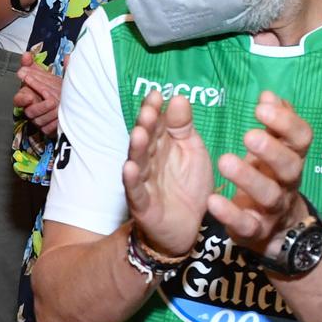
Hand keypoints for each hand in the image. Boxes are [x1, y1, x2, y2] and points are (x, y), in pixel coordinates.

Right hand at [12, 57, 64, 135]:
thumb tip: (26, 55)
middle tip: (52, 99)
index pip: (18, 100)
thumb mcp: (43, 74)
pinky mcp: (46, 130)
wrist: (66, 100)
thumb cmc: (51, 87)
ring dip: (50, 113)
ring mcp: (37, 121)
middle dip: (41, 106)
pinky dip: (54, 123)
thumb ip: (33, 64)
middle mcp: (30, 110)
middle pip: (29, 112)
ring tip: (59, 106)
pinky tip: (61, 116)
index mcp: (27, 97)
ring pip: (39, 121)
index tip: (30, 95)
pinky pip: (48, 129)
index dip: (22, 99)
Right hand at [121, 91, 213, 257]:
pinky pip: (135, 191)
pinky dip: (131, 180)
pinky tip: (129, 168)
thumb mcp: (192, 151)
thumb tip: (178, 97)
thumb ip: (183, 127)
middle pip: (145, 140)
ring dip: (136, 148)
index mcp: (162, 146)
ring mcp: (143, 182)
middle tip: (149, 110)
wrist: (189, 227)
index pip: (156, 123)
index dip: (154, 109)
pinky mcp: (142, 204)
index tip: (156, 94)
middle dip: (146, 125)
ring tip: (139, 133)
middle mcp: (149, 160)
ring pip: (138, 162)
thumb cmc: (188, 185)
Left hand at [206, 91, 314, 254]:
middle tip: (249, 135)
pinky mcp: (255, 230)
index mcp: (292, 158)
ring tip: (224, 161)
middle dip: (272, 150)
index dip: (286, 122)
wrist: (276, 229)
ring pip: (269, 195)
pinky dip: (230, 214)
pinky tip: (213, 201)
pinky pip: (246, 224)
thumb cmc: (270, 177)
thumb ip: (274, 124)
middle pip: (290, 166)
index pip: (301, 139)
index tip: (261, 107)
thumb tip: (269, 95)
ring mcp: (273, 208)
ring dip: (248, 178)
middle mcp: (287, 183)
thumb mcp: (275, 149)